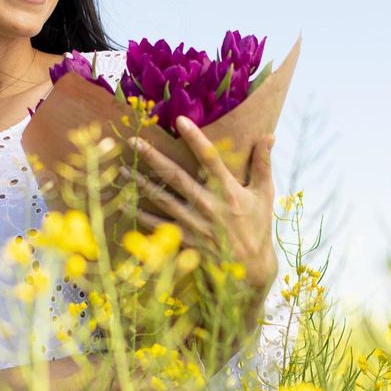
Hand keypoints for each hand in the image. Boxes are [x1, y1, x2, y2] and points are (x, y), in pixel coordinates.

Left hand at [123, 117, 278, 293]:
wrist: (250, 270)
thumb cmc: (258, 227)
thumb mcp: (264, 195)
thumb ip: (263, 164)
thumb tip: (269, 135)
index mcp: (229, 191)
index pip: (210, 158)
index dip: (195, 138)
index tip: (179, 120)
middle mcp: (209, 205)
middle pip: (176, 177)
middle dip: (153, 157)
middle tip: (133, 141)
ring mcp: (195, 223)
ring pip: (162, 199)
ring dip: (140, 184)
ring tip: (122, 169)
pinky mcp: (185, 239)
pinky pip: (159, 225)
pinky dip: (141, 215)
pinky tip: (126, 204)